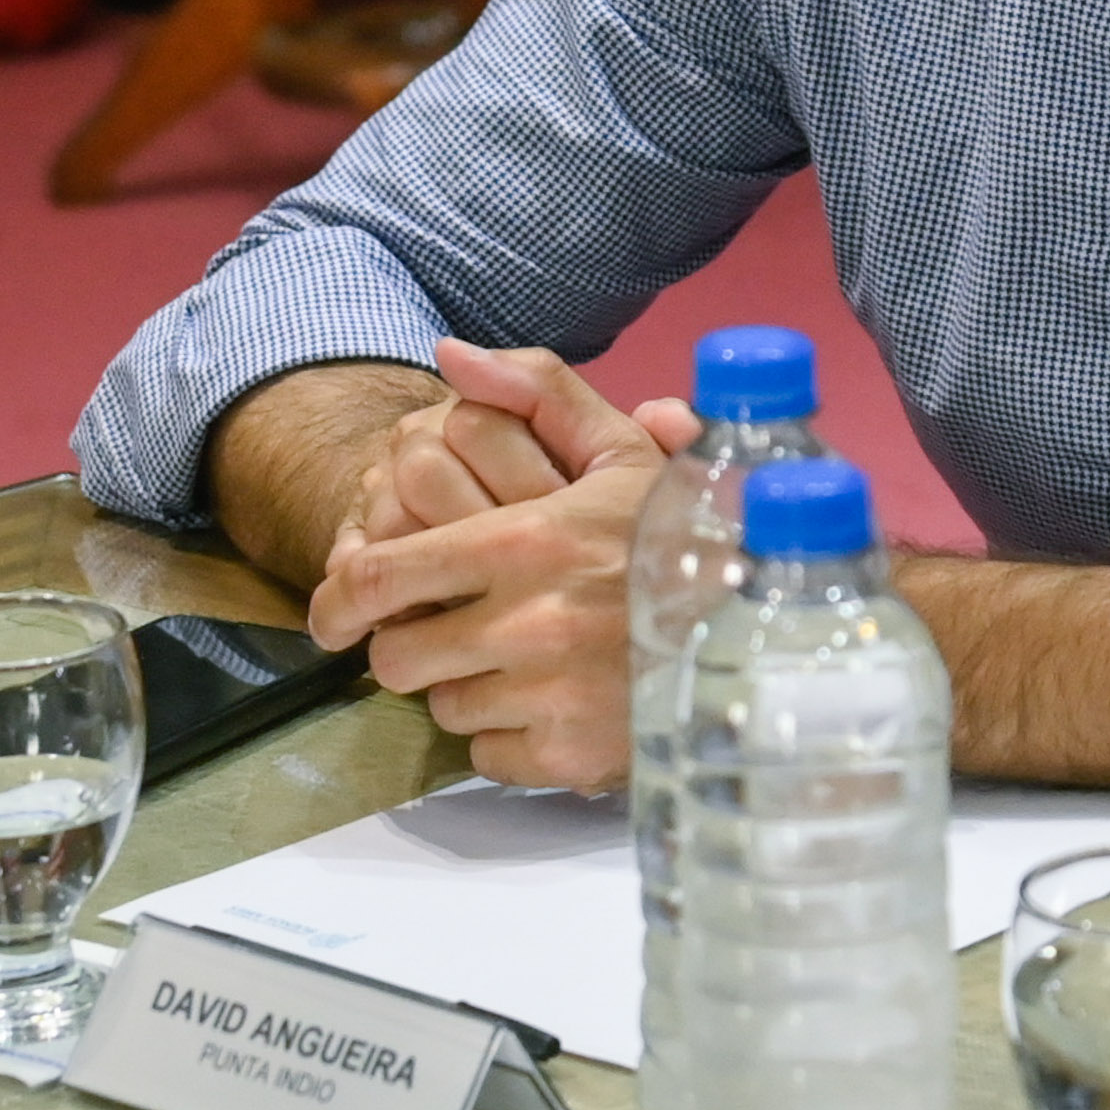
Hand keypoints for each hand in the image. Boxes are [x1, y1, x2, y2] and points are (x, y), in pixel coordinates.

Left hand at [308, 341, 698, 788]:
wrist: (773, 628)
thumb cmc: (685, 539)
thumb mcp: (619, 453)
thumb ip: (535, 391)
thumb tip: (448, 353)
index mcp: (525, 542)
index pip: (376, 577)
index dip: (339, 599)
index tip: (336, 611)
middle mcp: (526, 623)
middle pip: (396, 657)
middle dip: (415, 646)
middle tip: (458, 634)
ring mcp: (547, 696)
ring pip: (443, 708)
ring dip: (471, 690)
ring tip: (528, 665)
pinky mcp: (568, 757)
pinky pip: (490, 756)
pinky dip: (514, 737)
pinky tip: (559, 705)